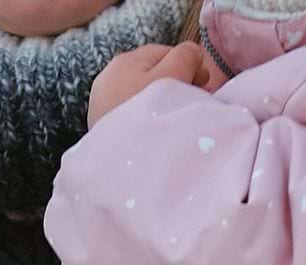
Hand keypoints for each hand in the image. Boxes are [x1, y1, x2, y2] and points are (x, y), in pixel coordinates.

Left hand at [88, 41, 220, 123]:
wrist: (120, 170)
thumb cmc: (148, 116)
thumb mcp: (173, 76)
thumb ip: (185, 56)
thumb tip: (192, 53)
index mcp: (123, 61)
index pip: (165, 54)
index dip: (188, 66)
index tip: (204, 85)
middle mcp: (107, 80)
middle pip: (151, 75)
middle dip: (174, 85)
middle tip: (191, 104)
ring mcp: (101, 106)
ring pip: (141, 96)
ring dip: (160, 105)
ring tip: (174, 122)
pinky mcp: (102, 130)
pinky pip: (131, 117)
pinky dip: (146, 121)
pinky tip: (156, 135)